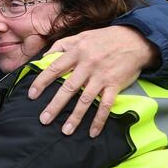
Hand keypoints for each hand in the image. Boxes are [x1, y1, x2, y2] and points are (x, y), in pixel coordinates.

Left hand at [29, 25, 158, 137]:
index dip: (42, 82)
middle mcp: (87, 65)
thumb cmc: (105, 38)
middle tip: (44, 120)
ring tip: (65, 131)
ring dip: (75, 117)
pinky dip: (99, 120)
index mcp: (77, 52)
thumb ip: (62, 45)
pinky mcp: (115, 85)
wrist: (136, 40)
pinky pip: (106, 105)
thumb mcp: (81, 35)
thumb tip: (45, 57)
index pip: (54, 68)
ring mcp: (101, 77)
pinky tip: (93, 132)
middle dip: (55, 105)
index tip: (31, 95)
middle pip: (68, 88)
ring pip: (85, 100)